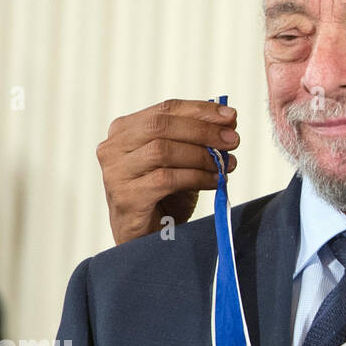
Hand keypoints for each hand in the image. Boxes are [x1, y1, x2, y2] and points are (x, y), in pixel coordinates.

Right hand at [96, 99, 238, 244]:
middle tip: (233, 140)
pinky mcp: (126, 196)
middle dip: (203, 131)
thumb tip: (229, 117)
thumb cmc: (165, 194)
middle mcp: (113, 148)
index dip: (200, 110)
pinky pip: (167, 179)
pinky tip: (215, 181)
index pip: (164, 109)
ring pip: (163, 151)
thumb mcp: (182, 159)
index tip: (231, 116)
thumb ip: (197, 137)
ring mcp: (116, 172)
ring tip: (226, 164)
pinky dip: (197, 177)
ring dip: (202, 156)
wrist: (149, 236)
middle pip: (161, 126)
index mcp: (124, 130)